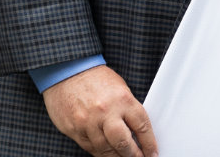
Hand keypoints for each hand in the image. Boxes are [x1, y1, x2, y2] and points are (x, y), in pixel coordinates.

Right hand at [42, 65, 158, 156]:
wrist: (66, 71)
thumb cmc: (95, 78)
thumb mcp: (120, 88)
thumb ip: (128, 110)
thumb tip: (137, 132)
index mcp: (122, 99)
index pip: (142, 127)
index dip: (149, 144)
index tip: (152, 153)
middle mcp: (106, 112)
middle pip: (124, 144)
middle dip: (134, 155)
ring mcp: (88, 122)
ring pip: (106, 150)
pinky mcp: (74, 129)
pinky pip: (90, 148)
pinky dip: (100, 153)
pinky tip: (106, 153)